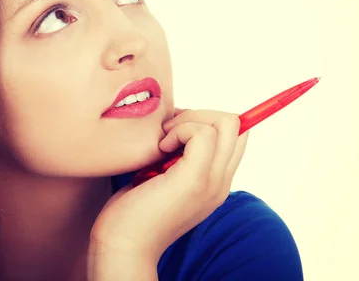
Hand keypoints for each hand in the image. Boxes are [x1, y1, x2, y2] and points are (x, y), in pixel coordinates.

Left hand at [89, 108, 248, 263]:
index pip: (235, 135)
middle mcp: (221, 182)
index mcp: (215, 181)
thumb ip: (177, 155)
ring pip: (225, 123)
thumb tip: (175, 119)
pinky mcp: (196, 179)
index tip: (174, 129)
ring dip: (187, 121)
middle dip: (199, 114)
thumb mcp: (161, 176)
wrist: (123, 244)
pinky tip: (159, 150)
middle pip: (235, 124)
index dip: (206, 120)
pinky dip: (179, 130)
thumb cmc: (132, 208)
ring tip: (162, 143)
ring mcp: (213, 182)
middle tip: (167, 132)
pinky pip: (203, 133)